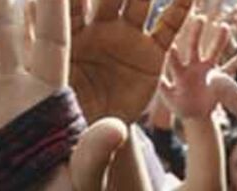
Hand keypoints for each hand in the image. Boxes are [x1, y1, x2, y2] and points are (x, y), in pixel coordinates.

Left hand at [70, 0, 193, 121]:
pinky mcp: (152, 53)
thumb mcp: (59, 98)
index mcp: (70, 35)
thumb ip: (57, 77)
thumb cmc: (68, 113)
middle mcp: (99, 29)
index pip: (71, 6)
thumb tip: (59, 71)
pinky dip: (179, 10)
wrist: (101, 132)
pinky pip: (168, 28)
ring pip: (138, 3)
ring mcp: (127, 38)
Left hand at [159, 15, 230, 119]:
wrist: (196, 115)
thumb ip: (163, 89)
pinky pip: (228, 69)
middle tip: (199, 19)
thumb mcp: (169, 99)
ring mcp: (208, 71)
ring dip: (219, 40)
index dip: (174, 54)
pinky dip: (234, 64)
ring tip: (225, 26)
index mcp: (179, 71)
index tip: (172, 47)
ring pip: (214, 52)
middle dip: (195, 33)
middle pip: (194, 47)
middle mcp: (193, 66)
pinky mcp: (220, 78)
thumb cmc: (180, 106)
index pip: (175, 58)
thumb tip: (159, 79)